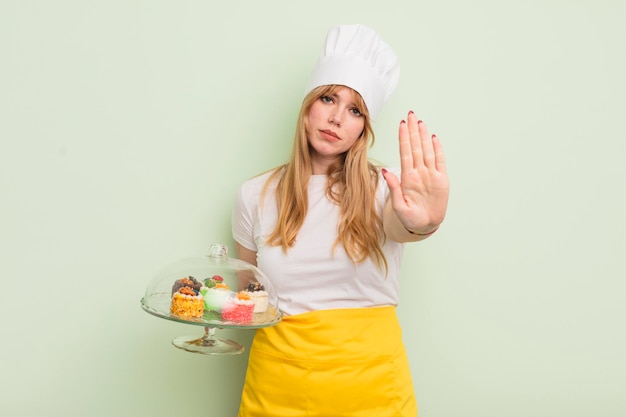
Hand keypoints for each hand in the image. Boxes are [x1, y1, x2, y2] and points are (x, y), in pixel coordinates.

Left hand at [383, 111, 448, 232]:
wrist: (423, 226)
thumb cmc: (409, 218)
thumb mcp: (399, 206)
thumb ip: (394, 188)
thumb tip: (385, 172)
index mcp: (407, 178)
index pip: (405, 153)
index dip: (404, 138)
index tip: (402, 124)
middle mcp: (419, 173)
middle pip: (416, 147)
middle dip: (413, 131)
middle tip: (411, 114)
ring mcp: (430, 175)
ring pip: (427, 151)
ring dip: (424, 136)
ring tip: (420, 122)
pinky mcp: (441, 180)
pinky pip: (440, 162)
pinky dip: (438, 150)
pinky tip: (434, 138)